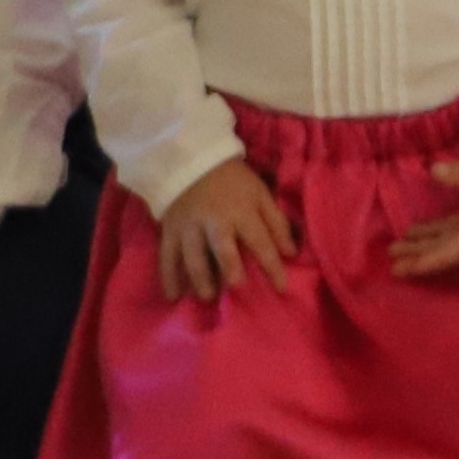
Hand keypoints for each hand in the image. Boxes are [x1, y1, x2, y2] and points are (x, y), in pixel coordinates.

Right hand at [156, 157, 297, 300]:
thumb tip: (290, 253)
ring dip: (200, 277)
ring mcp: (189, 227)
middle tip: (236, 286)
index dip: (272, 265)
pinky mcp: (170, 231)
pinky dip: (168, 277)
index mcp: (241, 211)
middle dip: (229, 267)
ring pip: (193, 255)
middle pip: (222, 246)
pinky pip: (167, 256)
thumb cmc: (234, 182)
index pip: (260, 241)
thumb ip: (276, 223)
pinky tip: (173, 296)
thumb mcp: (260, 194)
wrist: (193, 161)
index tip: (281, 288)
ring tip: (207, 296)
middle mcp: (214, 221)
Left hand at [384, 149, 458, 278]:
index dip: (429, 260)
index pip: (453, 250)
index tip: (406, 268)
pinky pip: (452, 230)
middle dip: (420, 258)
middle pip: (446, 251)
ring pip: (446, 241)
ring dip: (422, 245)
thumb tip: (434, 171)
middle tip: (392, 264)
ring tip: (396, 249)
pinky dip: (433, 232)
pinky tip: (414, 231)